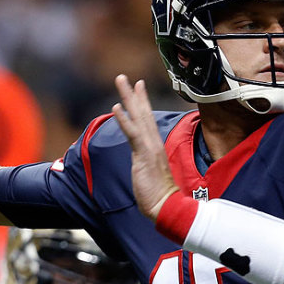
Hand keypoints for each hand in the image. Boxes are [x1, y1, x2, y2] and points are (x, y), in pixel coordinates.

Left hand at [112, 75, 178, 220]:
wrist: (167, 206)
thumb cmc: (160, 195)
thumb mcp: (151, 175)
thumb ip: (147, 164)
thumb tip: (143, 163)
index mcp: (155, 146)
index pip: (147, 120)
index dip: (142, 102)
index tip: (138, 87)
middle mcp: (153, 143)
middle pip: (143, 113)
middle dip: (133, 94)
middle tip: (124, 77)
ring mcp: (150, 147)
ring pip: (138, 117)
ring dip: (128, 98)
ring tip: (121, 81)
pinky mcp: (144, 155)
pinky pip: (133, 134)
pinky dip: (124, 120)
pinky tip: (116, 107)